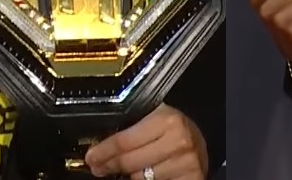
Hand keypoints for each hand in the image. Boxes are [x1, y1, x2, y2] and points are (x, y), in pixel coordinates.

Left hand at [84, 104, 206, 178]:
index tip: (92, 157)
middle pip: (129, 162)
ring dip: (130, 175)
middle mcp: (179, 142)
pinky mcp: (191, 179)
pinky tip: (147, 176)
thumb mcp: (153, 119)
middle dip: (110, 166)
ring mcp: (186, 164)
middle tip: (99, 167)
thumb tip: (98, 146)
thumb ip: (130, 129)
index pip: (124, 141)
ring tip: (129, 169)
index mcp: (167, 121)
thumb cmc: (172, 128)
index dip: (103, 152)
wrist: (200, 139)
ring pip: (141, 178)